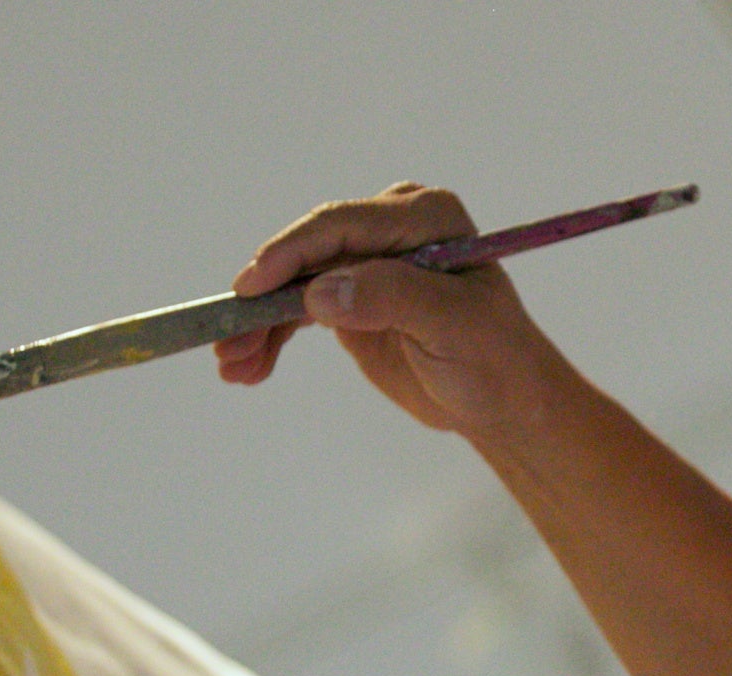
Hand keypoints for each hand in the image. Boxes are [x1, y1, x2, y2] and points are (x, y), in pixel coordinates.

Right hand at [216, 183, 573, 438]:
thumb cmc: (492, 360)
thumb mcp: (452, 327)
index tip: (249, 288)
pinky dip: (271, 337)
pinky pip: (297, 310)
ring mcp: (366, 262)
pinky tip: (249, 368)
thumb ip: (392, 299)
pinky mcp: (349, 296)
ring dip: (259, 325)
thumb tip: (320, 291)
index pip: (342, 224)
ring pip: (295, 284)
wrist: (502, 402)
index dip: (291, 253)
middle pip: (308, 254)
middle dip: (264, 299)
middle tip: (228, 342)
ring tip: (233, 367)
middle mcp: (389, 229)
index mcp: (423, 218)